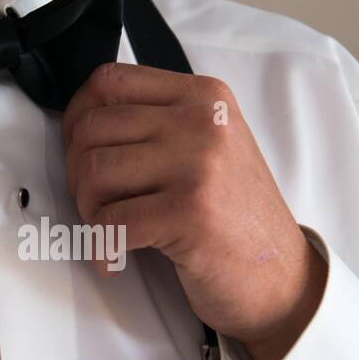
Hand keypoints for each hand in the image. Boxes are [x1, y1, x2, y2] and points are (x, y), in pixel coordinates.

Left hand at [62, 63, 324, 359]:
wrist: (281, 278)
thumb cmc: (236, 218)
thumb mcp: (210, 147)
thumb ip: (159, 122)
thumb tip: (82, 121)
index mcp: (204, 97)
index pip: (110, 81)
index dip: (77, 116)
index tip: (78, 150)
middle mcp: (203, 121)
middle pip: (93, 128)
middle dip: (76, 172)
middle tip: (94, 205)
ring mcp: (198, 166)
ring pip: (94, 171)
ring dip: (88, 210)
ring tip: (108, 231)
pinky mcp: (189, 214)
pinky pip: (110, 221)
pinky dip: (102, 247)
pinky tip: (115, 259)